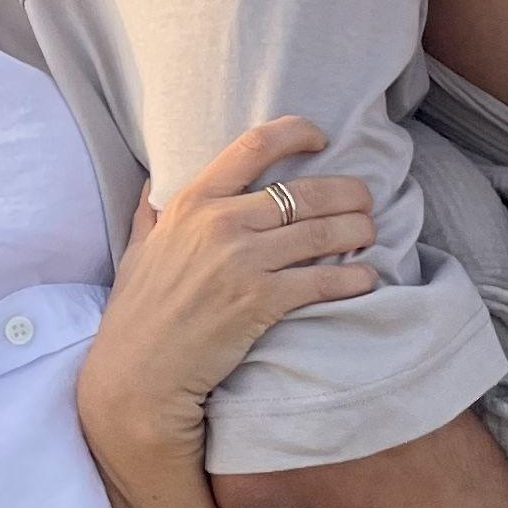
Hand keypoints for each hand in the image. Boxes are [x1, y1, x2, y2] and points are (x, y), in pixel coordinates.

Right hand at [80, 117, 376, 466]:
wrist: (138, 375)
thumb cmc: (137, 314)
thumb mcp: (137, 251)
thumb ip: (150, 214)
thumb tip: (152, 184)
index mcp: (192, 202)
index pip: (253, 146)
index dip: (295, 132)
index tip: (320, 137)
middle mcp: (220, 224)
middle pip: (304, 192)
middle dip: (346, 193)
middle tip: (364, 199)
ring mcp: (242, 262)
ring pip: (321, 233)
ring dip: (356, 229)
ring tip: (370, 231)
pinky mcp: (261, 302)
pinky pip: (322, 282)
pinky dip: (352, 278)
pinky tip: (367, 278)